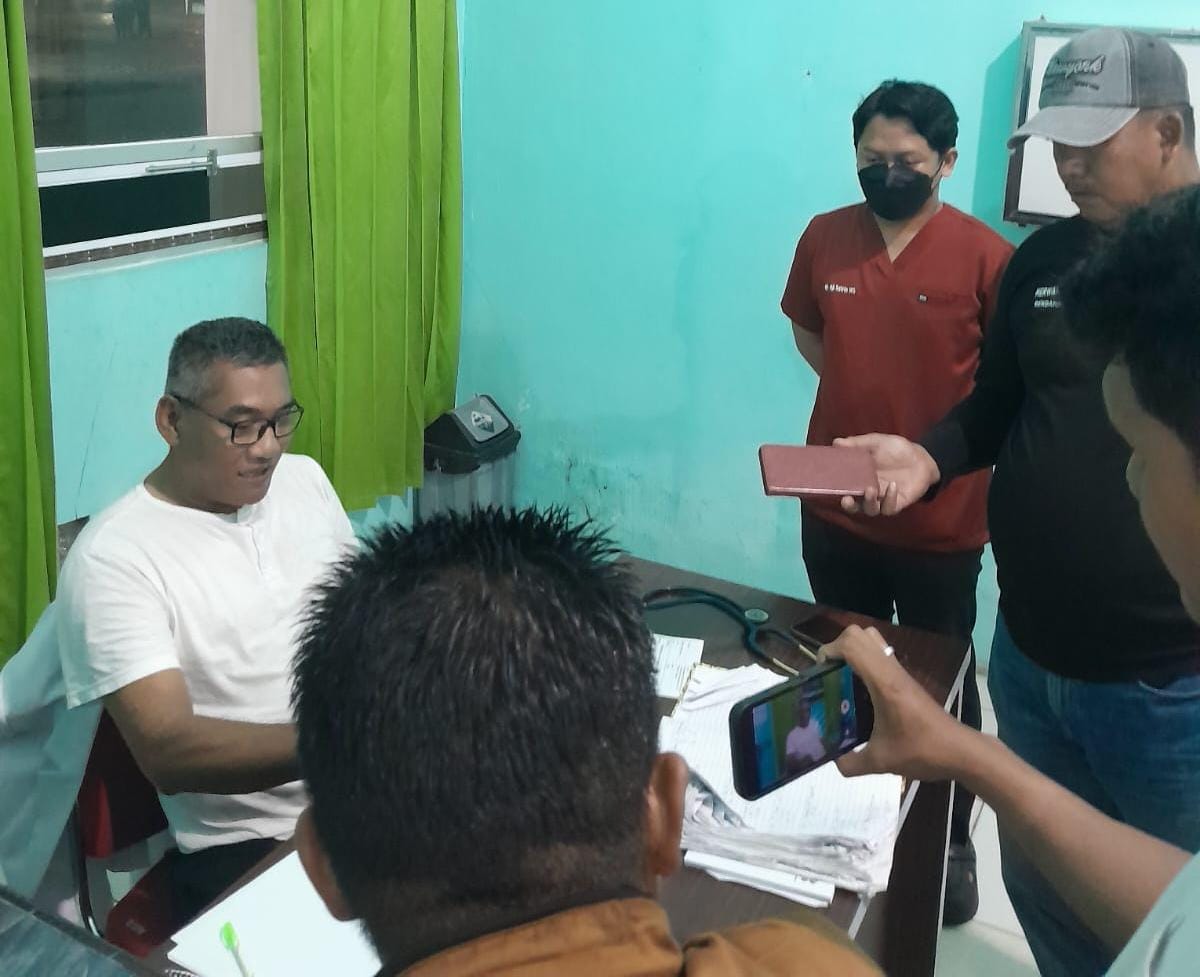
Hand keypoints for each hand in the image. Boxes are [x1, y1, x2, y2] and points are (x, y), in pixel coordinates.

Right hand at [822, 625, 970, 782]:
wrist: (959, 751)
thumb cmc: (922, 751)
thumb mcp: (881, 762)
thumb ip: (851, 763)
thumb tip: (833, 762)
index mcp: (883, 682)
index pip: (852, 644)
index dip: (829, 651)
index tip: (820, 673)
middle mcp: (891, 670)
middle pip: (860, 633)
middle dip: (838, 647)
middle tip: (830, 673)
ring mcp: (900, 673)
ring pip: (873, 641)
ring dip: (852, 651)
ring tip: (841, 678)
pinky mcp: (906, 680)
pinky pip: (880, 656)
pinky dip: (865, 662)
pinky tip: (860, 692)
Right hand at [833, 434, 939, 516]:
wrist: (920, 456)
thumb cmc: (896, 450)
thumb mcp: (876, 442)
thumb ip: (857, 443)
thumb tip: (836, 442)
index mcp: (861, 479)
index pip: (846, 490)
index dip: (837, 492)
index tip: (832, 488)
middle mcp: (870, 492)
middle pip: (855, 506)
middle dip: (849, 506)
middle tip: (846, 499)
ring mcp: (884, 499)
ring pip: (871, 510)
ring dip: (869, 502)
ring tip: (870, 489)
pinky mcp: (898, 503)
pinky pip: (890, 508)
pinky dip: (889, 499)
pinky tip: (892, 486)